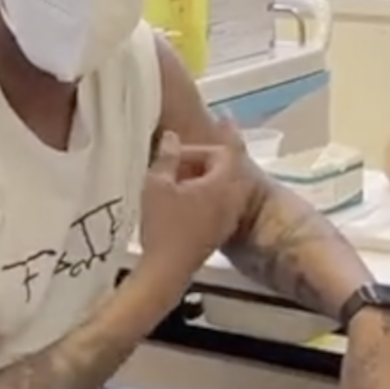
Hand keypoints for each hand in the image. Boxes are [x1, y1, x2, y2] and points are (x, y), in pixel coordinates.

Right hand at [140, 121, 248, 275]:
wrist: (165, 273)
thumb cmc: (162, 225)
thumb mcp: (157, 185)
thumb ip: (168, 158)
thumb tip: (173, 139)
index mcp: (222, 184)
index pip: (229, 149)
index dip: (227, 131)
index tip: (224, 115)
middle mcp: (232, 199)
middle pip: (228, 168)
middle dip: (209, 155)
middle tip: (184, 150)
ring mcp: (227, 217)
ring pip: (224, 186)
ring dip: (208, 174)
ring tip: (182, 170)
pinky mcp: (218, 231)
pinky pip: (220, 200)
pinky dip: (207, 190)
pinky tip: (185, 193)